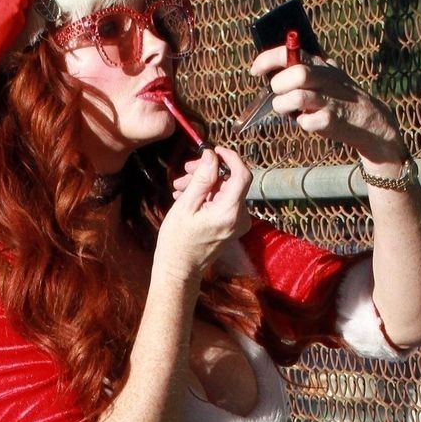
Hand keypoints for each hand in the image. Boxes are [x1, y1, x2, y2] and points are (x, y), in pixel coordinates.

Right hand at [155, 146, 251, 280]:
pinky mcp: (233, 225)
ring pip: (226, 189)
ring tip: (180, 187)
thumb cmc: (177, 241)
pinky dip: (208, 194)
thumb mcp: (185, 206)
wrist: (179, 270)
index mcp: (229, 212)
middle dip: (209, 172)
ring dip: (205, 183)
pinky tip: (189, 196)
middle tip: (185, 171)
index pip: (242, 174)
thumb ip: (202, 178)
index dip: (230, 158)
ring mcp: (238, 223)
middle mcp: (240, 218)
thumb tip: (212, 155)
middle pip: (231, 181)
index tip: (213, 151)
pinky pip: (224, 200)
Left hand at [250, 43, 405, 165]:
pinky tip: (306, 122)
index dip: (268, 60)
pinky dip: (301, 124)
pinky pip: (306, 122)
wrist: (369, 119)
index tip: (255, 71)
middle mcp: (324, 78)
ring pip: (297, 98)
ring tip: (288, 110)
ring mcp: (329, 99)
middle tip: (279, 94)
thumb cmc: (339, 96)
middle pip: (297, 73)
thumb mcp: (327, 74)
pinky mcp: (332, 121)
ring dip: (284, 106)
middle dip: (279, 85)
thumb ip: (305, 67)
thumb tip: (272, 67)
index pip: (290, 52)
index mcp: (319, 64)